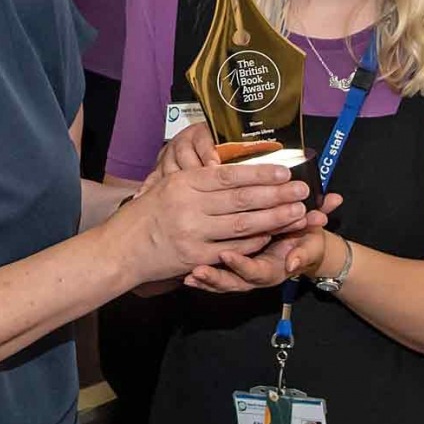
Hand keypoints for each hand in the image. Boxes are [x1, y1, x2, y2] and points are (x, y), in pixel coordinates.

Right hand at [118, 153, 320, 282]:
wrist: (121, 248)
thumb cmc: (147, 212)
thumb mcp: (168, 184)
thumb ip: (199, 178)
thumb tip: (232, 165)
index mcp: (184, 183)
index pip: (229, 175)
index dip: (260, 173)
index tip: (285, 171)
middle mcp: (189, 207)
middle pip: (241, 200)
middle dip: (276, 195)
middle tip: (302, 190)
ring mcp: (193, 234)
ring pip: (242, 226)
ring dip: (274, 219)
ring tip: (297, 212)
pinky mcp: (196, 258)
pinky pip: (232, 250)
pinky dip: (255, 243)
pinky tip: (273, 236)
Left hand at [183, 200, 344, 292]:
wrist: (304, 250)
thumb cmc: (305, 240)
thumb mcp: (312, 239)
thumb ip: (312, 228)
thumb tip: (315, 232)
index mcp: (274, 269)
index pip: (255, 270)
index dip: (241, 263)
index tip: (226, 255)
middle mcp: (257, 276)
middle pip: (233, 283)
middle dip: (215, 278)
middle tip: (197, 271)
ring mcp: (244, 275)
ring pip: (222, 282)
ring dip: (205, 279)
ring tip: (189, 275)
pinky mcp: (234, 269)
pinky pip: (217, 275)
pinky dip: (202, 276)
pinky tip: (185, 272)